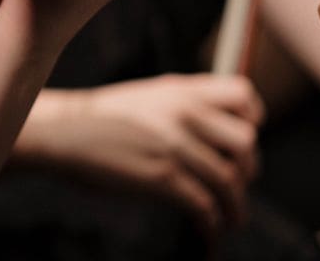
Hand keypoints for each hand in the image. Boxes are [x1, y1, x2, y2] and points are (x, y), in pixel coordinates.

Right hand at [29, 75, 263, 233]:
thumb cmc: (104, 119)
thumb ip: (184, 105)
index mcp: (181, 90)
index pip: (243, 95)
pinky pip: (205, 206)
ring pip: (229, 182)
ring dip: (235, 208)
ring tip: (231, 219)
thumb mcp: (148, 96)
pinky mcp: (163, 178)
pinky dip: (212, 224)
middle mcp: (184, 114)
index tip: (243, 141)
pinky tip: (207, 230)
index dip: (253, 118)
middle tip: (236, 185)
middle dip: (246, 170)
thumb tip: (219, 132)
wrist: (66, 133)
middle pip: (245, 144)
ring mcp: (175, 146)